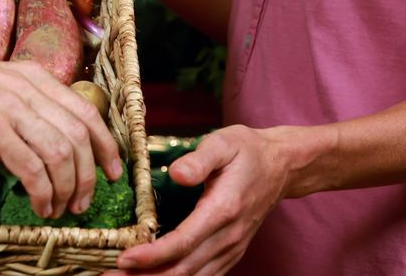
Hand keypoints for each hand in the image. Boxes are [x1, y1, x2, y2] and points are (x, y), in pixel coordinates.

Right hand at [0, 51, 122, 219]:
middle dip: (90, 175)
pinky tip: (40, 207)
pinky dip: (44, 193)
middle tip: (85, 202)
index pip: (85, 111)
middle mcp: (27, 89)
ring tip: (61, 209)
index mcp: (32, 76)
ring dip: (68, 189)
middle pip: (79, 136)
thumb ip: (22, 100)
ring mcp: (10, 110)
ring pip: (62, 155)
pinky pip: (34, 170)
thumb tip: (48, 133)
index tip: (112, 170)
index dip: (105, 145)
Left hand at [107, 125, 294, 275]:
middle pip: (183, 269)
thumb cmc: (247, 151)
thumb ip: (200, 159)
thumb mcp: (223, 143)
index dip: (152, 255)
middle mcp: (228, 237)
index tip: (124, 258)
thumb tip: (177, 174)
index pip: (183, 242)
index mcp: (223, 210)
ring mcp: (231, 248)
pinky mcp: (230, 252)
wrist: (281, 166)